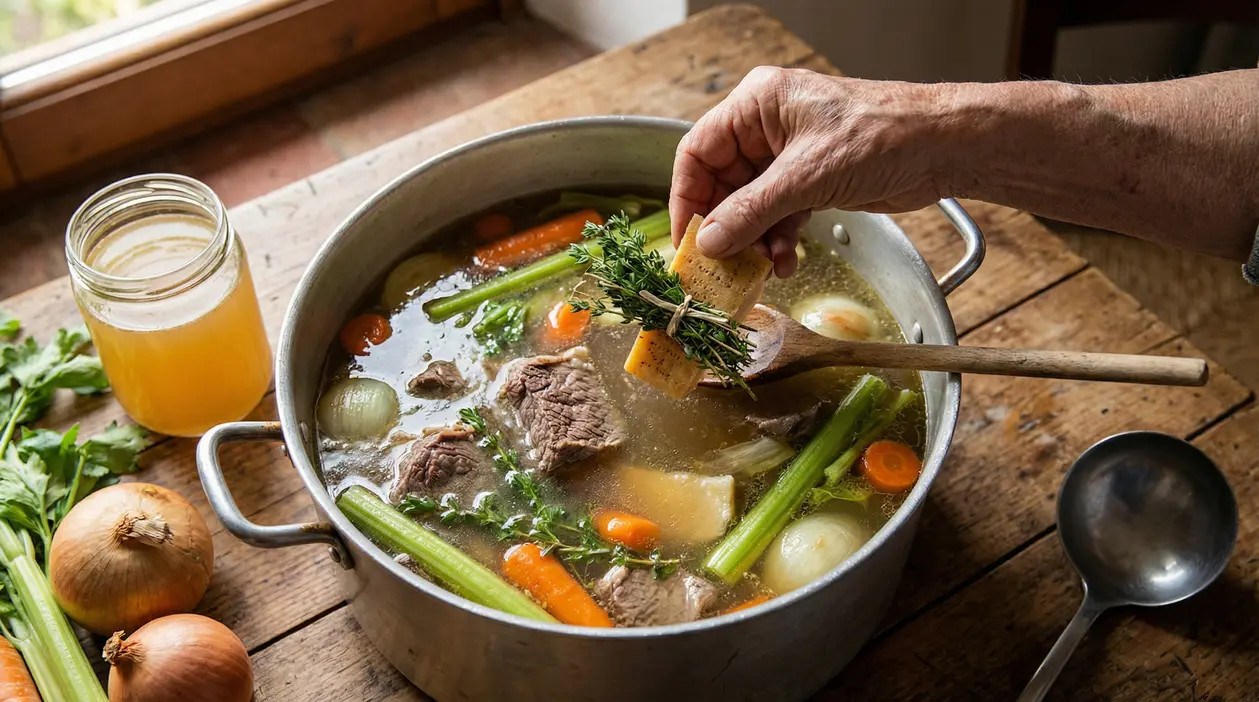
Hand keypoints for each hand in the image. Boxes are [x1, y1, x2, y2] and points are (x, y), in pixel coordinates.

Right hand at [670, 67, 947, 276]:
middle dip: (726, 227)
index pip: (699, 152)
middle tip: (721, 264)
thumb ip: (752, 211)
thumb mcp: (806, 177)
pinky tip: (785, 261)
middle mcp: (768, 127)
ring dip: (753, 240)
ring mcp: (790, 157)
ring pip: (751, 206)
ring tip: (760, 268)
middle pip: (723, 184)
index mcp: (758, 105)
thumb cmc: (882, 135)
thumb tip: (710, 241)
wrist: (942, 147)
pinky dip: (778, 240)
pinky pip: (778, 215)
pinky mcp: (811, 181)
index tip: (688, 238)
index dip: (688, 197)